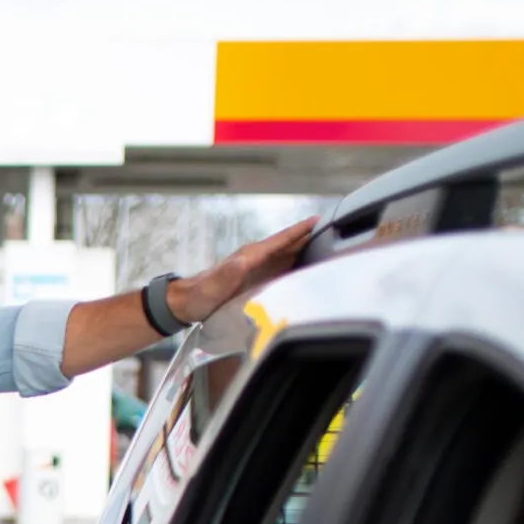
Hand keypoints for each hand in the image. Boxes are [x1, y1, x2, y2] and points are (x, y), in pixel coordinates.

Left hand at [167, 219, 316, 324]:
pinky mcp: (257, 280)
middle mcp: (257, 259)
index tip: (319, 221)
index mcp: (250, 257)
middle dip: (311, 238)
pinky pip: (282, 270)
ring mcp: (258, 269)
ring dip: (307, 252)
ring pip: (288, 256)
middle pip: (290, 245)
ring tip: (331, 249)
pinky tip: (307, 270)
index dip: (300, 230)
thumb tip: (244, 260)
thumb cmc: (199, 295)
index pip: (281, 240)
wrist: (186, 303)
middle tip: (337, 233)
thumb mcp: (213, 285)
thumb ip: (228, 273)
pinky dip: (297, 267)